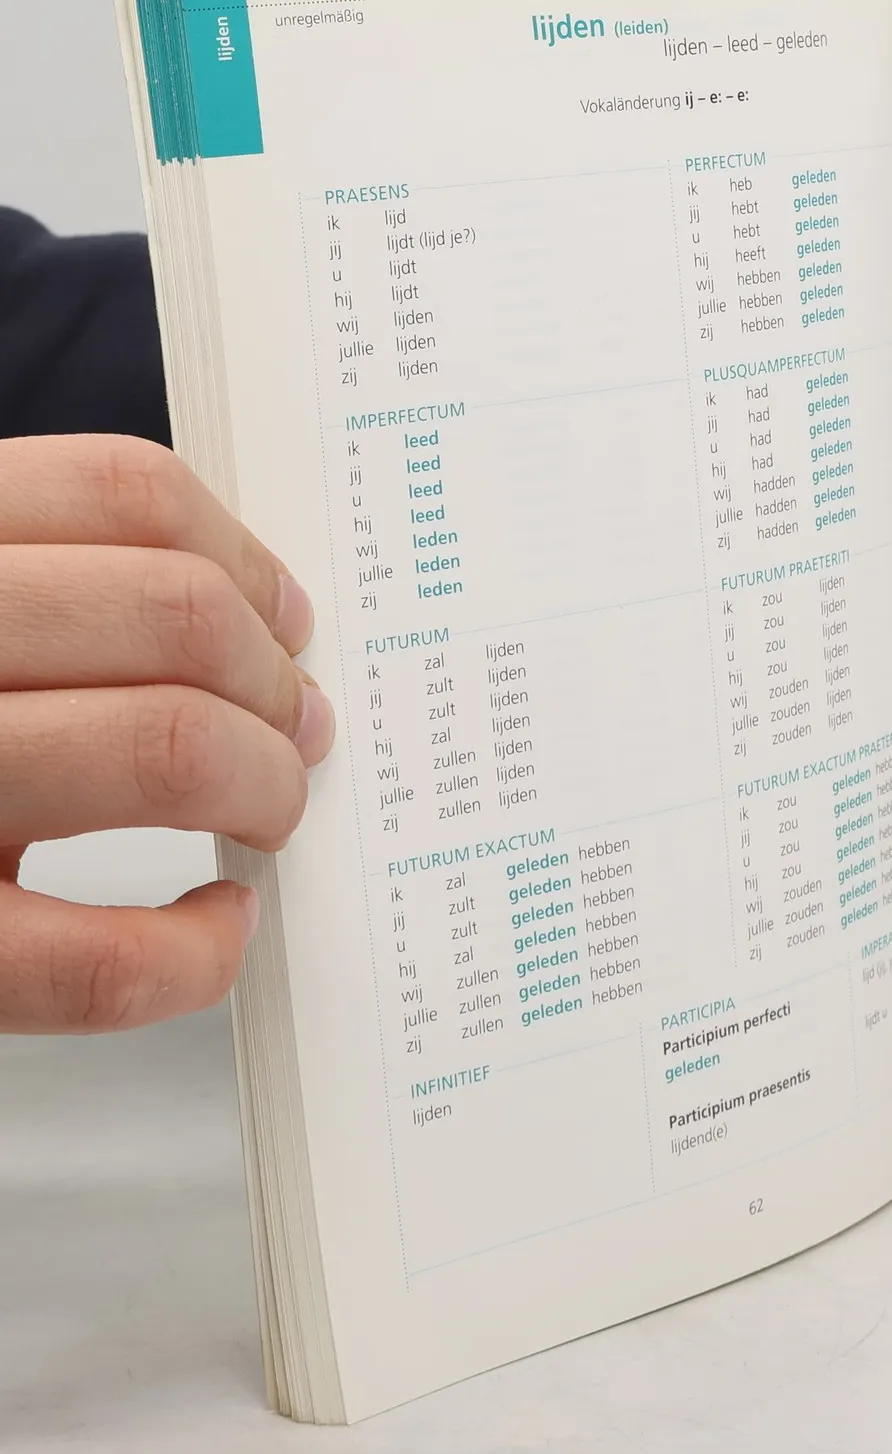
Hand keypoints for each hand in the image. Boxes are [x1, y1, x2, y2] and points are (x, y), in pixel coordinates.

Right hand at [0, 435, 332, 1033]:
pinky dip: (196, 950)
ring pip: (164, 747)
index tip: (287, 619)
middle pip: (173, 615)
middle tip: (298, 727)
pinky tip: (216, 924)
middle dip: (275, 681)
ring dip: (266, 781)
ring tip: (271, 805)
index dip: (243, 558)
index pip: (123, 492)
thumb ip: (32, 587)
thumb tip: (244, 617)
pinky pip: (95, 961)